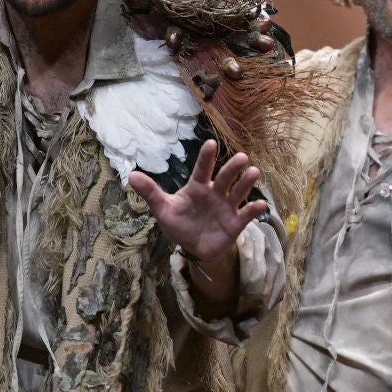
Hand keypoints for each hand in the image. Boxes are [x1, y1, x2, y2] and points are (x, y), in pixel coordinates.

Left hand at [129, 141, 267, 263]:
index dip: (207, 158)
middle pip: (225, 178)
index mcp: (198, 187)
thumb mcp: (163, 209)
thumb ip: (151, 192)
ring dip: (246, 183)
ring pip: (239, 192)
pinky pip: (247, 214)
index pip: (202, 169)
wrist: (195, 247)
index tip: (211, 144)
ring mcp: (227, 207)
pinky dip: (254, 209)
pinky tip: (261, 204)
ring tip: (254, 172)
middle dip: (233, 168)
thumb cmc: (180, 224)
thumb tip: (131, 175)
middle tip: (242, 157)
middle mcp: (216, 193)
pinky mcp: (236, 223)